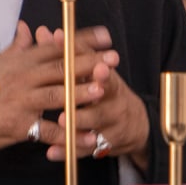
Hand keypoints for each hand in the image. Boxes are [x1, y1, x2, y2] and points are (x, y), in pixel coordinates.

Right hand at [0, 20, 119, 150]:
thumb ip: (18, 45)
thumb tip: (27, 27)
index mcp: (23, 60)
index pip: (57, 46)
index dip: (82, 40)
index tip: (104, 36)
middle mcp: (25, 77)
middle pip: (62, 67)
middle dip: (90, 63)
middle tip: (113, 59)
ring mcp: (23, 101)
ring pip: (57, 94)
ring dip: (81, 92)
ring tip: (103, 90)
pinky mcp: (21, 125)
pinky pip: (49, 130)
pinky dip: (69, 134)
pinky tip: (88, 136)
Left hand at [37, 28, 150, 171]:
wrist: (137, 126)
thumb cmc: (108, 92)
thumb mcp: (96, 72)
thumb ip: (71, 54)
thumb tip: (48, 32)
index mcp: (111, 82)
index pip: (106, 72)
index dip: (99, 67)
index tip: (98, 64)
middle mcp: (113, 103)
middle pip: (101, 98)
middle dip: (88, 94)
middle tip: (72, 92)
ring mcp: (109, 126)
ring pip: (92, 126)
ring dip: (76, 123)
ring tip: (60, 121)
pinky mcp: (101, 146)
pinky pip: (82, 150)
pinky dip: (66, 151)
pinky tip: (51, 152)